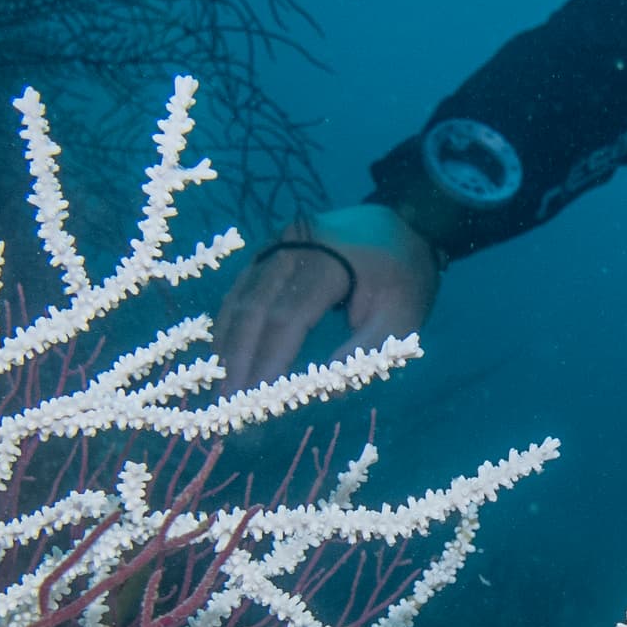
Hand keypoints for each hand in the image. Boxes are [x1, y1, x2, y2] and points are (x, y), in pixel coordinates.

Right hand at [212, 202, 439, 389]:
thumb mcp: (401, 317)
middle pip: (254, 307)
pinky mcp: (269, 250)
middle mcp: (293, 246)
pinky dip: (229, 323)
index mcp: (328, 260)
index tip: (255, 398)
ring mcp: (276, 245)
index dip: (268, 359)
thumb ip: (364, 353)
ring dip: (226, 344)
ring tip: (220, 387)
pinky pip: (240, 289)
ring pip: (240, 298)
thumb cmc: (405, 276)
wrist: (403, 222)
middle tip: (227, 403)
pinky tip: (223, 353)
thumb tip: (325, 391)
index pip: (287, 316)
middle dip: (238, 358)